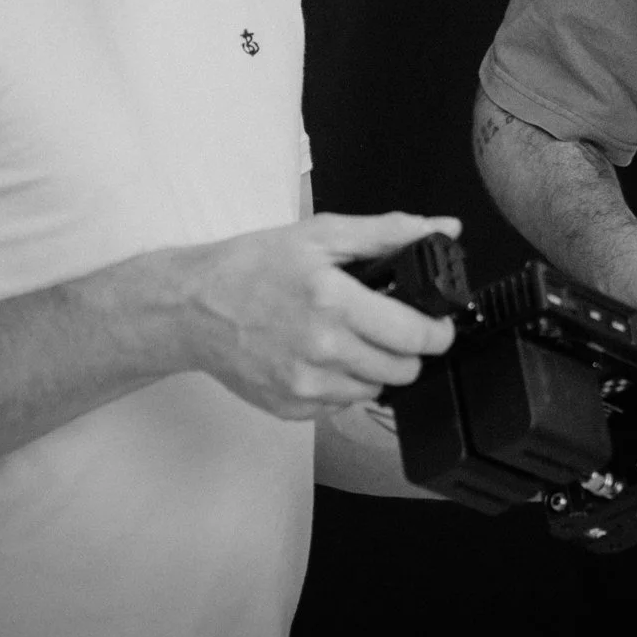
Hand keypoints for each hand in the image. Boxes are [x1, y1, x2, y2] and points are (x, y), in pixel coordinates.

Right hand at [167, 212, 460, 420]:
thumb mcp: (321, 234)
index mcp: (334, 302)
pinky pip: (340, 405)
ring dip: (375, 367)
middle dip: (409, 349)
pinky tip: (321, 356)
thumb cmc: (253, 266)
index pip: (416, 335)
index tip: (437, 323)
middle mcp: (322, 350)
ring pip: (375, 390)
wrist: (192, 308)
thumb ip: (388, 232)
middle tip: (392, 327)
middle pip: (404, 370)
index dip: (438, 330)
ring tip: (351, 338)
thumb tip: (444, 228)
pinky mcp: (291, 408)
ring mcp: (305, 386)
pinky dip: (341, 383)